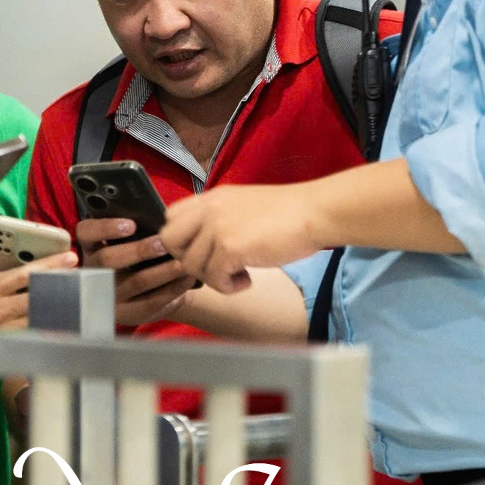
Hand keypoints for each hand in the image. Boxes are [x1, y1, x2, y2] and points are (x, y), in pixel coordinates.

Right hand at [0, 224, 76, 329]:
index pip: (25, 275)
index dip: (49, 264)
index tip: (69, 256)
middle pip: (39, 293)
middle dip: (61, 280)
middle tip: (78, 269)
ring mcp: (6, 324)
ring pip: (40, 311)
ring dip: (58, 297)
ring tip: (74, 284)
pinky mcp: (10, 334)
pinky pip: (35, 324)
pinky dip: (49, 313)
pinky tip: (60, 302)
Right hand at [78, 217, 197, 326]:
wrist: (145, 292)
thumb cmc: (137, 255)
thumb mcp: (127, 243)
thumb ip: (135, 231)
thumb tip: (156, 221)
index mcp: (91, 246)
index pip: (86, 233)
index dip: (106, 228)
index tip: (131, 224)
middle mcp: (93, 271)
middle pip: (108, 260)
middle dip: (139, 251)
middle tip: (164, 243)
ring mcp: (109, 295)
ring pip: (134, 282)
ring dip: (162, 271)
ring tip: (182, 262)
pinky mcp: (127, 313)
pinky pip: (149, 302)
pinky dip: (172, 289)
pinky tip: (187, 279)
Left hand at [159, 185, 322, 295]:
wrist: (314, 212)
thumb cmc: (288, 213)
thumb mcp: (244, 206)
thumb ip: (219, 219)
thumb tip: (204, 246)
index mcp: (212, 197)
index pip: (171, 216)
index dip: (181, 239)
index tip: (203, 251)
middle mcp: (209, 208)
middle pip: (169, 240)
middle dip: (189, 260)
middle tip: (215, 266)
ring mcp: (218, 227)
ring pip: (191, 265)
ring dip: (214, 277)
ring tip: (240, 274)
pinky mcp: (230, 247)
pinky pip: (213, 278)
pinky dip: (229, 286)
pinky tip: (248, 279)